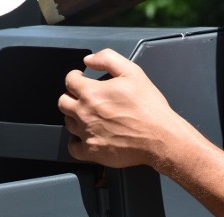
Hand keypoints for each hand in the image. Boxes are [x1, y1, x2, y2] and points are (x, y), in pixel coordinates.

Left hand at [59, 49, 180, 169]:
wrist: (160, 137)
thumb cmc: (150, 108)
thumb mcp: (133, 72)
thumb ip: (107, 59)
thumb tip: (89, 60)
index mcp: (91, 92)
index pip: (69, 81)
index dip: (75, 78)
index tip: (81, 80)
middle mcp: (84, 113)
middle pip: (63, 103)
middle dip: (72, 97)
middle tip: (84, 99)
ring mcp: (87, 134)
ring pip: (68, 123)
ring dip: (75, 118)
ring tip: (90, 117)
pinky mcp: (92, 152)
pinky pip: (72, 147)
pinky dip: (76, 142)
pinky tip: (86, 137)